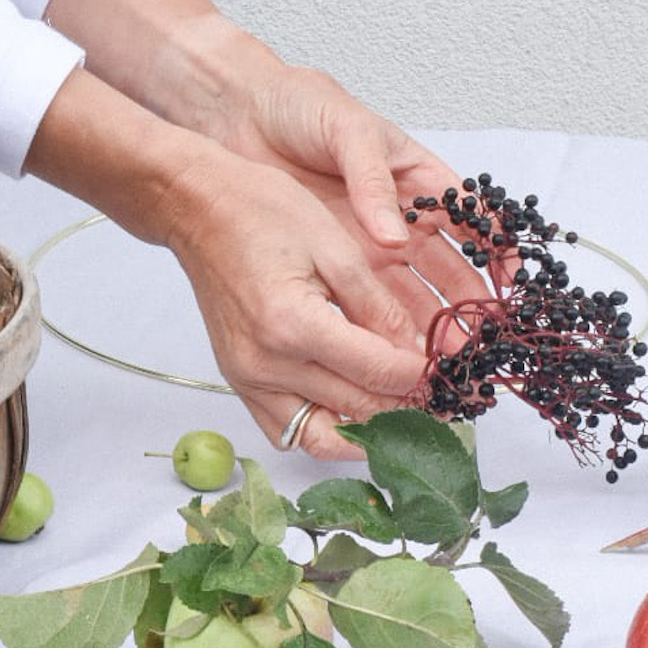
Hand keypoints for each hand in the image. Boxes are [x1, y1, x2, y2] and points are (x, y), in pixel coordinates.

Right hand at [162, 149, 429, 458]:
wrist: (197, 208)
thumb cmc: (260, 211)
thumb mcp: (334, 245)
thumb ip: (377, 305)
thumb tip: (416, 350)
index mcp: (294, 324)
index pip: (378, 372)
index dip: (423, 376)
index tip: (450, 372)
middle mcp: (267, 364)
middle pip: (357, 409)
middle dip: (407, 407)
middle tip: (441, 398)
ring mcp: (248, 379)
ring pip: (322, 439)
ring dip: (368, 432)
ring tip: (402, 412)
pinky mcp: (239, 382)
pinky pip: (287, 432)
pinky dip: (326, 429)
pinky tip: (354, 411)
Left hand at [204, 60, 488, 331]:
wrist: (239, 114)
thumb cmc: (299, 106)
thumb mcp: (346, 130)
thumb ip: (371, 180)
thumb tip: (395, 236)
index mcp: (417, 178)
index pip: (473, 218)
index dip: (498, 249)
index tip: (512, 281)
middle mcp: (399, 217)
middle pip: (449, 269)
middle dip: (469, 305)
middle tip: (482, 341)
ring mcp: (368, 244)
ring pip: (413, 293)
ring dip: (432, 327)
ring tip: (447, 362)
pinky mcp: (334, 262)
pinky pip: (367, 300)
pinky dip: (383, 328)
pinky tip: (393, 356)